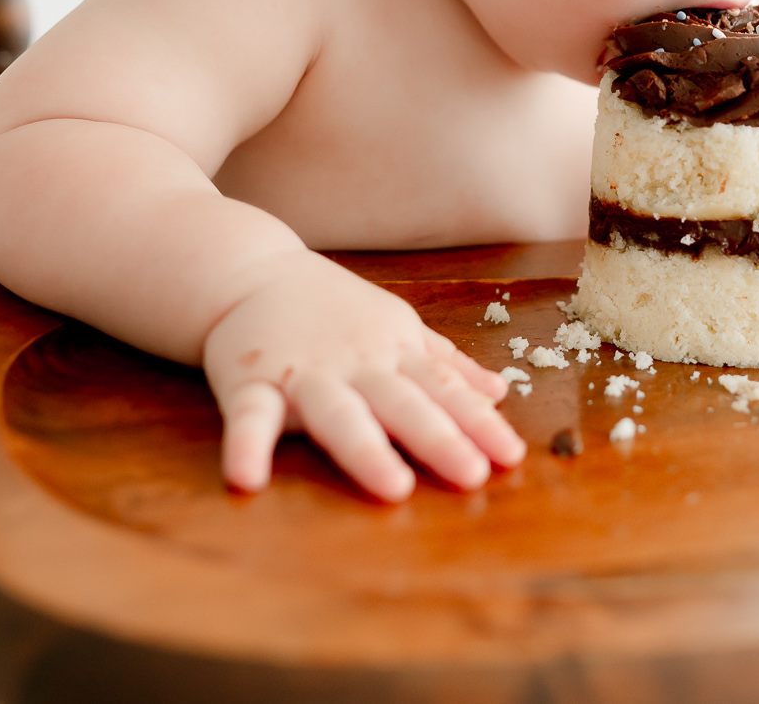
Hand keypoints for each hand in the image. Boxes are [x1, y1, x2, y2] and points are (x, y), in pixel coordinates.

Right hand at [204, 255, 527, 500]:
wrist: (247, 271)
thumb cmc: (330, 308)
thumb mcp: (396, 325)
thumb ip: (445, 363)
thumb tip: (498, 393)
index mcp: (393, 351)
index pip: (444, 388)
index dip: (478, 422)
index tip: (512, 456)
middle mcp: (355, 364)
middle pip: (402, 403)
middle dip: (438, 437)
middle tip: (474, 475)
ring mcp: (302, 374)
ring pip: (338, 414)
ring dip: (365, 449)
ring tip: (394, 488)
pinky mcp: (248, 383)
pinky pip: (248, 417)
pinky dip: (246, 446)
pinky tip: (247, 480)